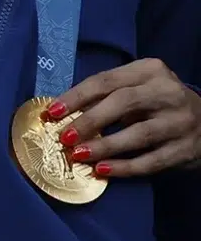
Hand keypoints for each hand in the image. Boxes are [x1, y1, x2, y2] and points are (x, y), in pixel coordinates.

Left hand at [50, 58, 200, 178]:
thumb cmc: (158, 102)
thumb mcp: (138, 87)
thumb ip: (107, 95)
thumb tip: (63, 113)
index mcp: (150, 70)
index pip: (106, 80)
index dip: (77, 96)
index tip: (53, 112)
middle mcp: (168, 92)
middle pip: (123, 103)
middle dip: (89, 121)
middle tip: (65, 136)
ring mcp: (180, 121)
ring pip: (138, 134)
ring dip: (105, 146)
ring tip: (79, 155)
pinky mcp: (187, 149)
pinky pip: (152, 160)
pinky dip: (125, 167)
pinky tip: (103, 170)